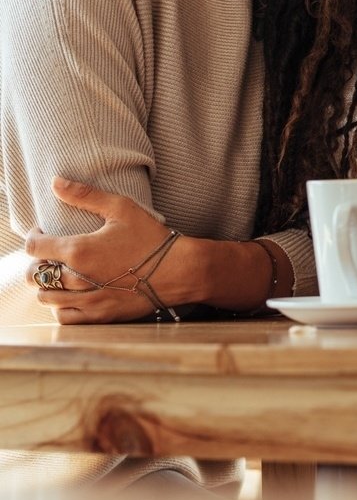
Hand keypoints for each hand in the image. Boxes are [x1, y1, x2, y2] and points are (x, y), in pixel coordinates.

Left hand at [25, 177, 172, 323]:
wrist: (180, 270)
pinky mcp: (99, 315)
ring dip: (47, 286)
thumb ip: (86, 195)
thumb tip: (56, 182)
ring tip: (60, 276)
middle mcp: (77, 278)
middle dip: (37, 263)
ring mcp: (88, 300)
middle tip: (50, 255)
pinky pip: (65, 316)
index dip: (33, 237)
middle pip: (34, 276)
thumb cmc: (153, 237)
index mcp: (78, 250)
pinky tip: (71, 296)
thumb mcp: (123, 208)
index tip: (42, 233)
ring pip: (46, 298)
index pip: (34, 247)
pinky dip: (61, 307)